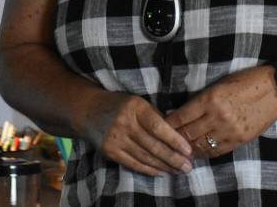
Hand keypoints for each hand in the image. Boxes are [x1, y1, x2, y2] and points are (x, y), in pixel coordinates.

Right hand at [76, 90, 193, 175]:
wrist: (88, 110)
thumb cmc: (120, 104)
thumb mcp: (138, 102)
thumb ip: (156, 116)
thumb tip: (179, 134)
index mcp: (135, 107)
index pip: (158, 126)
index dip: (174, 140)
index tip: (188, 150)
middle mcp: (124, 123)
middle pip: (153, 145)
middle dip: (173, 158)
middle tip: (188, 166)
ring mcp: (115, 138)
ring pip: (144, 157)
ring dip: (164, 166)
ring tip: (178, 171)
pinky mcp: (109, 151)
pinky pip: (133, 163)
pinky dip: (148, 170)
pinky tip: (161, 172)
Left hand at [164, 66, 276, 157]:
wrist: (275, 90)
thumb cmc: (246, 81)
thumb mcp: (219, 85)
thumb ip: (199, 100)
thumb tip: (177, 112)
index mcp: (211, 98)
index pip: (181, 116)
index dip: (167, 123)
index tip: (159, 125)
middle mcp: (218, 116)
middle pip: (187, 134)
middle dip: (173, 138)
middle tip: (164, 139)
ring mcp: (229, 130)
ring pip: (200, 146)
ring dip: (187, 148)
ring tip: (178, 148)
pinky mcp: (239, 140)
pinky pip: (215, 151)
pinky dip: (203, 153)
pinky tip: (196, 151)